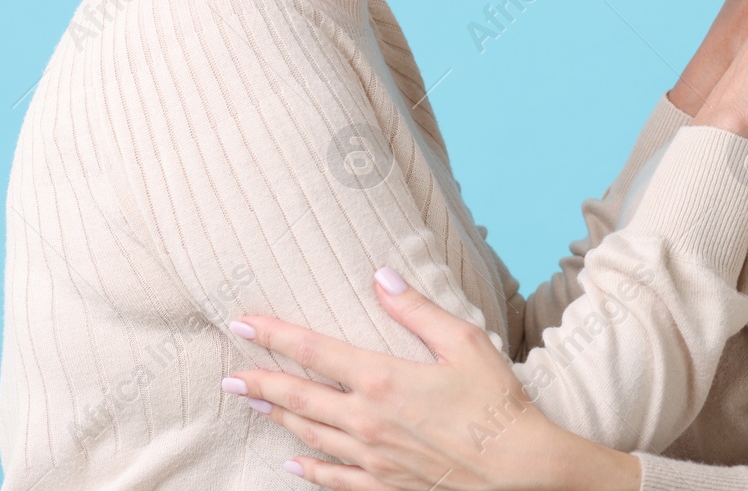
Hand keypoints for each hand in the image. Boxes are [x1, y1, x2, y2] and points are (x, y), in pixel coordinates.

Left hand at [226, 270, 638, 490]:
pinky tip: (291, 461)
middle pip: (297, 397)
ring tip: (252, 405)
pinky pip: (333, 479)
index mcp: (382, 379)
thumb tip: (381, 277)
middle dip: (259, 383)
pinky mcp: (384, 484)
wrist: (518, 469)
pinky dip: (308, 468)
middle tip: (228, 376)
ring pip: (309, 435)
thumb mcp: (464, 342)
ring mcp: (372, 458)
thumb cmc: (497, 402)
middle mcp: (366, 420)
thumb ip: (416, 309)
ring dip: (276, 418)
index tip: (242, 324)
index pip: (312, 351)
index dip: (272, 335)